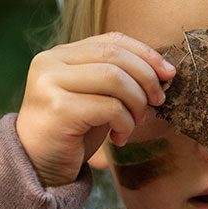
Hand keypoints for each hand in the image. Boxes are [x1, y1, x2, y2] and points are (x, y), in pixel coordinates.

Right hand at [16, 32, 174, 186]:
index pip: (112, 40)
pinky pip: (110, 107)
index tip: (169, 72)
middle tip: (158, 101)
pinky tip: (119, 138)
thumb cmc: (73, 132)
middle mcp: (50, 63)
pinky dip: (126, 123)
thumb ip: (117, 76)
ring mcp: (50, 84)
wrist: (38, 169)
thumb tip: (164, 69)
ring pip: (115, 79)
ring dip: (137, 103)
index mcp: (60, 54)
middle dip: (146, 78)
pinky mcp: (58, 109)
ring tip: (135, 123)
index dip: (145, 53)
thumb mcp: (95, 96)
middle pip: (115, 56)